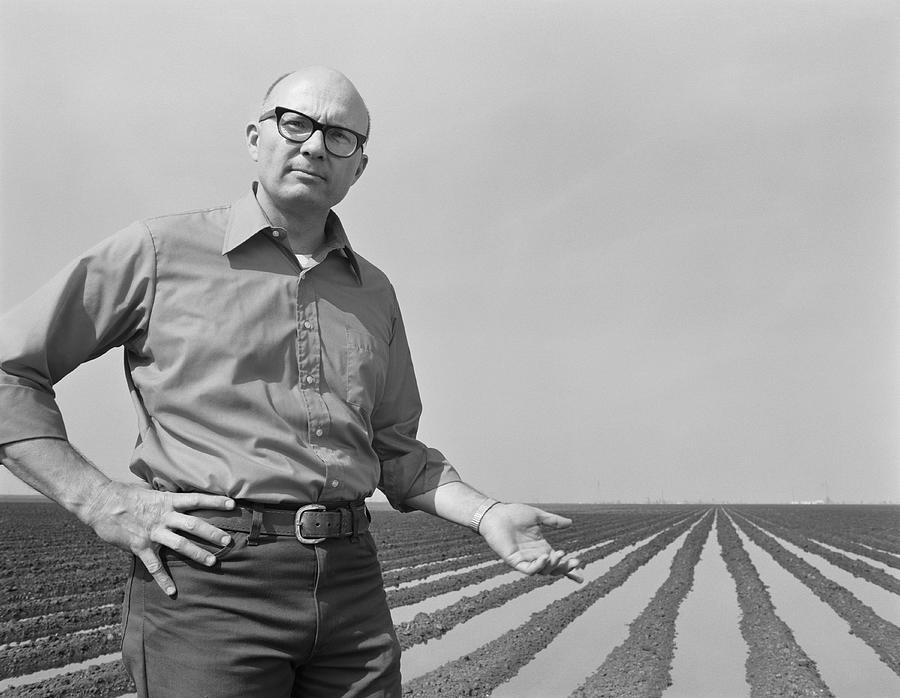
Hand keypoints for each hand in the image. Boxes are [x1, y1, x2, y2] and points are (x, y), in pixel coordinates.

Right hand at [82, 481, 234, 595]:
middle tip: (229, 540)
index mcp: (167, 501)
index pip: (196, 499)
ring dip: (198, 553)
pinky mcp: (139, 545)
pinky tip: (172, 590)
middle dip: (212, 533)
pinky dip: (163, 579)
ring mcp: (153, 532)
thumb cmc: (125, 494)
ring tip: (213, 562)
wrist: (100, 502)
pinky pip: (154, 565)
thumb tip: (179, 497)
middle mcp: (163, 516)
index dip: (215, 502)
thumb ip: (166, 498)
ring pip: (180, 544)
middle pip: (194, 524)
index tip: (232, 505)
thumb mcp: (150, 492)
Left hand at [478, 503, 584, 581]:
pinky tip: (545, 557)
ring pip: (543, 571)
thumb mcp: (537, 516)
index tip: (579, 565)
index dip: (567, 566)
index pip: (557, 560)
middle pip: (553, 569)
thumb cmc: (514, 513)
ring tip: (558, 554)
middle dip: (565, 568)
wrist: (496, 513)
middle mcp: (534, 555)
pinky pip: (528, 569)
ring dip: (553, 566)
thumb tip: (570, 523)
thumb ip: (553, 521)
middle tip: (574, 561)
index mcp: (541, 547)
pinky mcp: (514, 560)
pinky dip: (538, 566)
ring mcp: (524, 559)